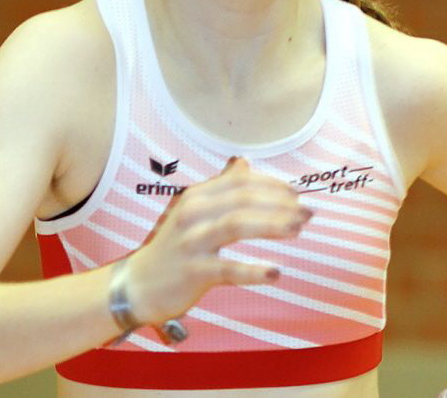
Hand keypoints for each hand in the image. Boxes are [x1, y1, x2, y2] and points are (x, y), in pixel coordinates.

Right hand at [124, 157, 311, 324]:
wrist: (138, 285)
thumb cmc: (173, 247)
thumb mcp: (192, 211)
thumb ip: (220, 187)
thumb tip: (244, 161)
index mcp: (196, 196)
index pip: (241, 180)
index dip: (273, 184)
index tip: (297, 193)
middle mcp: (192, 213)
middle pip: (243, 199)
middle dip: (280, 203)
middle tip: (308, 212)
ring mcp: (191, 242)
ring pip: (237, 225)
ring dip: (272, 225)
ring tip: (298, 230)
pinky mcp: (193, 271)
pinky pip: (228, 269)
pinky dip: (253, 270)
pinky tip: (275, 272)